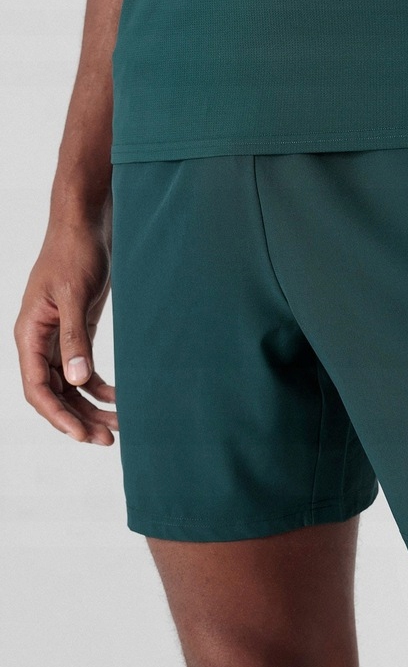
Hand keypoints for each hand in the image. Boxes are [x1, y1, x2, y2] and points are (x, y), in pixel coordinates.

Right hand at [14, 219, 117, 444]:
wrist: (86, 226)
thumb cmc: (75, 253)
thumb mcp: (74, 295)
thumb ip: (75, 338)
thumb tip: (77, 380)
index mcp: (29, 334)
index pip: (36, 387)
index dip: (57, 415)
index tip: (82, 434)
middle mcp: (39, 341)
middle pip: (54, 394)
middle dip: (78, 418)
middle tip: (107, 440)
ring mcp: (58, 339)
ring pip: (70, 386)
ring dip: (91, 407)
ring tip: (118, 428)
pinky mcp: (78, 332)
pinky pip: (84, 370)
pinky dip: (100, 386)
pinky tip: (120, 398)